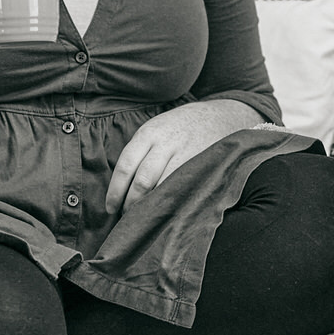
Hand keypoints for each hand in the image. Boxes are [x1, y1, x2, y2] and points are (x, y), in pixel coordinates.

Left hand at [104, 98, 257, 218]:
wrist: (223, 116)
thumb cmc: (182, 128)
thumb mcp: (158, 128)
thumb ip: (141, 151)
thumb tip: (121, 187)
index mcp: (149, 133)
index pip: (125, 166)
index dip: (115, 191)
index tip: (111, 208)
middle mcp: (166, 143)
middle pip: (141, 181)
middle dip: (131, 204)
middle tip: (128, 217)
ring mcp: (186, 154)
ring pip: (162, 187)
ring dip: (150, 207)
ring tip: (146, 218)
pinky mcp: (203, 166)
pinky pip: (182, 189)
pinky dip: (172, 203)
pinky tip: (167, 211)